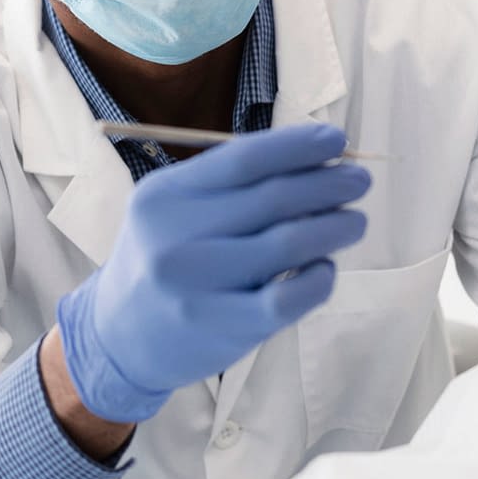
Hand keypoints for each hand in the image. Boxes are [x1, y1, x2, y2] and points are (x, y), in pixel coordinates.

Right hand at [57, 122, 371, 422]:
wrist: (118, 337)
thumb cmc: (162, 259)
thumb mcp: (173, 210)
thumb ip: (230, 186)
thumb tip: (315, 159)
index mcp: (165, 196)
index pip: (245, 158)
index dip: (299, 146)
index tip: (336, 141)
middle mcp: (176, 237)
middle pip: (274, 198)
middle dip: (329, 183)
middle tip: (359, 182)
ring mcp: (199, 286)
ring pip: (289, 245)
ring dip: (335, 227)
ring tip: (354, 221)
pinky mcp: (223, 328)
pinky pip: (289, 297)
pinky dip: (320, 278)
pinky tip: (325, 269)